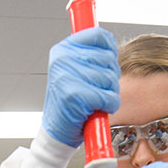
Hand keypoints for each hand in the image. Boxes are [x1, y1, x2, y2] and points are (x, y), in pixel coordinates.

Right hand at [41, 28, 120, 147]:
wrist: (56, 131)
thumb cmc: (69, 102)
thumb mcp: (75, 71)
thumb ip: (90, 54)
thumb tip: (109, 42)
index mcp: (63, 49)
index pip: (98, 35)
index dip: (109, 50)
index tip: (105, 64)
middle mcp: (62, 59)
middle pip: (108, 58)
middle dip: (110, 77)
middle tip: (96, 89)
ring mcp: (67, 76)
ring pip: (110, 78)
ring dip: (109, 93)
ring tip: (94, 100)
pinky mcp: (75, 95)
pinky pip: (108, 97)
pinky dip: (108, 106)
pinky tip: (96, 109)